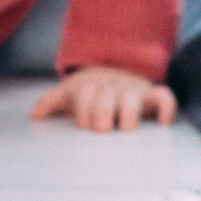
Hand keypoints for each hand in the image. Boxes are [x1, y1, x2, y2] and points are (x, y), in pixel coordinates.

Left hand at [31, 66, 178, 131]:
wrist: (111, 71)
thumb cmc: (88, 92)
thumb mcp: (68, 93)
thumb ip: (51, 102)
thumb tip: (35, 116)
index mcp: (92, 85)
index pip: (87, 92)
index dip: (85, 107)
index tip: (84, 125)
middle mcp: (112, 86)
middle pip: (109, 95)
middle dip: (104, 110)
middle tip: (102, 128)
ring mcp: (133, 90)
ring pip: (135, 95)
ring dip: (130, 110)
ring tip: (126, 126)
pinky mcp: (151, 96)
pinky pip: (164, 97)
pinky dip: (166, 108)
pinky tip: (163, 123)